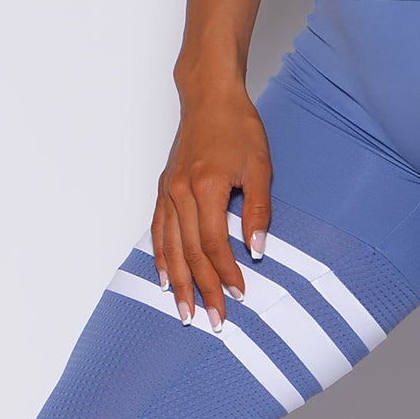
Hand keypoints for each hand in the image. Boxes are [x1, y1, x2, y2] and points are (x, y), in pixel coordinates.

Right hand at [152, 76, 272, 331]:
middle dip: (202, 290)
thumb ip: (259, 209)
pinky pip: (158, 230)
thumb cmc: (238, 126)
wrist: (210, 98)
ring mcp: (168, 191)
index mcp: (207, 186)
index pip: (215, 243)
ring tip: (185, 313)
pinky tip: (163, 278)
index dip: (226, 272)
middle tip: (214, 320)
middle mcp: (181, 192)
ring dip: (177, 283)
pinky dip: (160, 257)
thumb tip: (257, 250)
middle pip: (190, 252)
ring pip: (170, 247)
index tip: (240, 295)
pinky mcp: (164, 188)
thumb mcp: (260, 165)